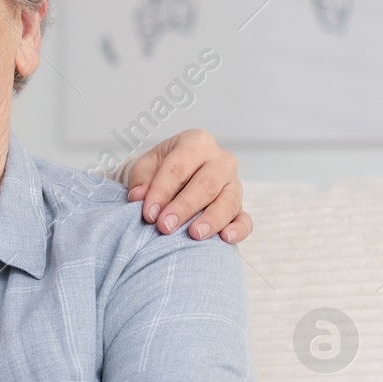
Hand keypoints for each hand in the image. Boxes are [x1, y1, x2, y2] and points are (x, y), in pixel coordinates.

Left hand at [125, 128, 251, 242]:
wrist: (175, 178)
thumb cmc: (160, 170)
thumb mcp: (145, 167)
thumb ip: (141, 180)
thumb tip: (138, 197)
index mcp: (196, 143)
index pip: (179, 167)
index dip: (162, 191)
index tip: (149, 213)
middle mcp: (220, 160)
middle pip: (206, 184)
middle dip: (184, 207)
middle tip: (165, 226)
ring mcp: (233, 183)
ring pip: (228, 201)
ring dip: (211, 219)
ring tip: (194, 234)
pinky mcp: (240, 207)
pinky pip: (244, 218)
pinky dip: (238, 229)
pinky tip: (225, 238)